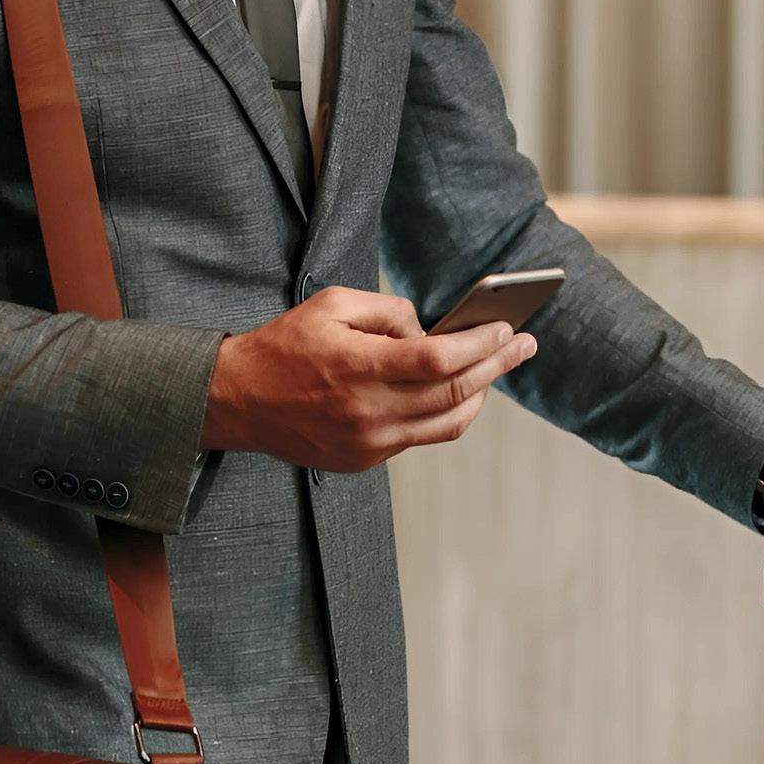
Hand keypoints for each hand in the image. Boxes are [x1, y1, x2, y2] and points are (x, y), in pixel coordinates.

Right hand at [201, 287, 537, 471]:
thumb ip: (389, 311)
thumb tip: (431, 329)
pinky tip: (456, 392)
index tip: (506, 328)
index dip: (480, 344)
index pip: (438, 359)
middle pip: (454, 393)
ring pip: (447, 424)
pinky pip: (421, 438)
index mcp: (358, 367)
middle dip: (496, 366)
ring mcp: (368, 442)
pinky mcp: (365, 460)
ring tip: (495, 369)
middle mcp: (368, 411)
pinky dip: (446, 414)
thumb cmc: (286, 344)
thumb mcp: (332, 304)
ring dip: (480, 395)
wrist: (238, 400)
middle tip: (524, 345)